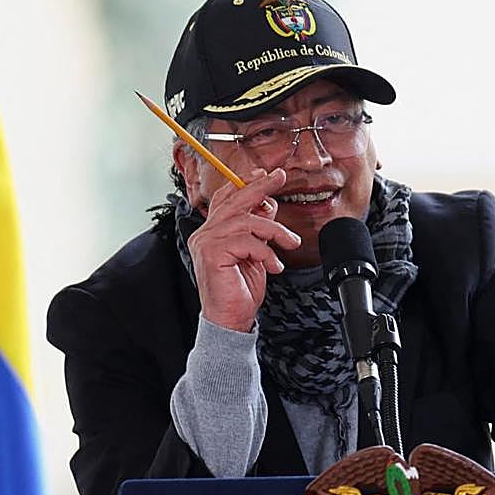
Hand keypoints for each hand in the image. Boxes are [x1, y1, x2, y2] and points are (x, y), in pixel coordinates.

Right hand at [188, 168, 300, 331]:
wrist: (230, 320)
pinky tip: (274, 266)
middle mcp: (205, 234)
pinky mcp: (212, 254)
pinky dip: (266, 252)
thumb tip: (267, 205)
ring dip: (275, 231)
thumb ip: (257, 229)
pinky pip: (247, 241)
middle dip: (260, 186)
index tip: (266, 175)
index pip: (226, 198)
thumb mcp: (255, 253)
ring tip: (289, 243)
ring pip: (246, 221)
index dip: (245, 183)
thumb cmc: (240, 290)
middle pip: (234, 200)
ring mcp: (206, 243)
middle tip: (279, 177)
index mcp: (212, 232)